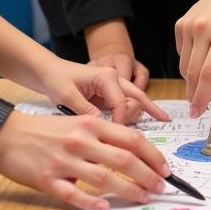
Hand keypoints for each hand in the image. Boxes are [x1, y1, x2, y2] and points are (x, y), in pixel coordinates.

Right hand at [0, 109, 170, 209]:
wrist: (7, 134)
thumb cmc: (46, 130)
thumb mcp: (78, 123)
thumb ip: (103, 136)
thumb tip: (134, 155)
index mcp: (91, 125)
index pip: (132, 139)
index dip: (153, 156)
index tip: (165, 169)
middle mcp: (81, 141)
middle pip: (124, 160)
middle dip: (148, 176)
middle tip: (160, 188)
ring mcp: (64, 161)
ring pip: (105, 179)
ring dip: (129, 191)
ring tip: (143, 198)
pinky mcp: (48, 180)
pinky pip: (74, 195)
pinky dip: (92, 203)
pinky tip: (105, 207)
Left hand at [40, 59, 169, 124]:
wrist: (50, 72)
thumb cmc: (57, 80)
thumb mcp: (66, 95)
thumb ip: (85, 110)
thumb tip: (104, 126)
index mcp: (106, 76)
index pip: (122, 102)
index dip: (120, 122)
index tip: (112, 137)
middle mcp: (116, 79)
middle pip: (137, 99)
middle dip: (134, 117)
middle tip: (129, 136)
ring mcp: (115, 86)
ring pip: (137, 101)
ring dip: (136, 116)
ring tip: (130, 133)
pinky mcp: (112, 94)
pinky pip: (130, 104)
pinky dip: (142, 112)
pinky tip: (160, 118)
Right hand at [176, 0, 210, 114]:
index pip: (209, 73)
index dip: (203, 97)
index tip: (198, 112)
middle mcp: (204, 28)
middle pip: (193, 73)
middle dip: (195, 94)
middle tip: (199, 107)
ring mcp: (189, 25)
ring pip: (184, 66)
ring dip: (192, 80)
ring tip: (204, 81)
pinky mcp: (181, 24)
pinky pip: (181, 53)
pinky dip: (189, 62)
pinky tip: (203, 55)